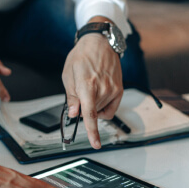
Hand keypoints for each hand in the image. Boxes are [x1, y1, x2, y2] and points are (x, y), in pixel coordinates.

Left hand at [62, 31, 122, 148]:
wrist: (100, 43)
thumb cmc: (81, 57)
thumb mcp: (68, 75)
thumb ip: (71, 97)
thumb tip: (74, 114)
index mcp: (86, 86)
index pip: (89, 114)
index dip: (92, 132)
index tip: (95, 144)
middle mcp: (103, 89)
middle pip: (91, 113)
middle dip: (83, 108)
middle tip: (80, 91)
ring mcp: (113, 90)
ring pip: (100, 112)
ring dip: (93, 106)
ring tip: (90, 87)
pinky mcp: (119, 90)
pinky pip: (110, 110)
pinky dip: (103, 108)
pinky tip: (99, 96)